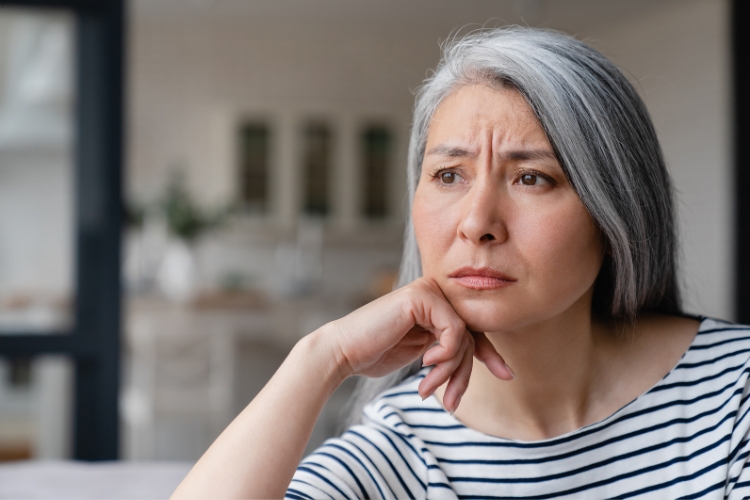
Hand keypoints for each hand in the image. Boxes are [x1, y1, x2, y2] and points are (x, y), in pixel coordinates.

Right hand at [325, 278, 512, 411]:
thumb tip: (489, 361)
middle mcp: (434, 292)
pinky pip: (454, 330)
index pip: (472, 329)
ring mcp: (428, 290)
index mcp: (434, 305)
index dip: (489, 354)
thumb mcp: (424, 354)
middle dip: (462, 373)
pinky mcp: (422, 296)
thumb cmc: (376, 354)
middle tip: (450, 401)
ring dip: (448, 370)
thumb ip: (449, 349)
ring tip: (427, 389)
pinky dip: (444, 354)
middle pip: (469, 335)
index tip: (507, 375)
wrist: (343, 352)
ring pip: (462, 336)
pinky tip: (425, 363)